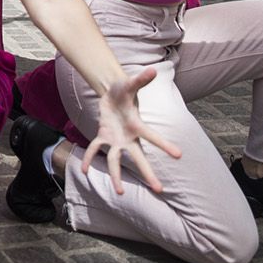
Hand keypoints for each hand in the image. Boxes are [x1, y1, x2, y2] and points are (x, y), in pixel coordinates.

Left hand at [79, 67, 182, 194]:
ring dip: (116, 176)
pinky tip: (84, 170)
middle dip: (148, 174)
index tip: (179, 155)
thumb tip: (152, 70)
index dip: (165, 145)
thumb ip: (141, 79)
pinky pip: (95, 149)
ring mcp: (115, 139)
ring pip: (116, 160)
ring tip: (119, 193)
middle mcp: (128, 137)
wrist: (112, 93)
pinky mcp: (103, 136)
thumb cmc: (124, 89)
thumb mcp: (130, 83)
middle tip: (159, 190)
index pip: (152, 137)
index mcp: (137, 125)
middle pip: (139, 158)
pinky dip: (90, 158)